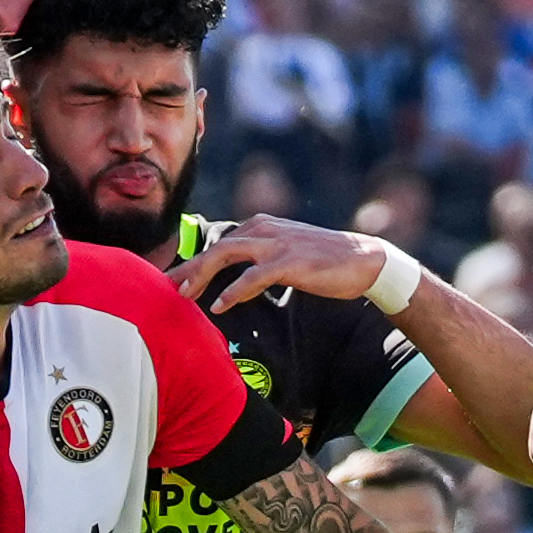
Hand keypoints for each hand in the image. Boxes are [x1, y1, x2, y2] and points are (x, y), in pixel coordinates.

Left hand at [176, 215, 399, 311]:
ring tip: (184, 296)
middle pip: (216, 247)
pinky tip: (219, 306)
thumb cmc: (326, 261)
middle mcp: (265, 229)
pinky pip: (253, 276)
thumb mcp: (287, 254)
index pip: (220, 243)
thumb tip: (237, 277)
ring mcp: (277, 243)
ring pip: (227, 254)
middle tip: (166, 288)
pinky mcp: (290, 261)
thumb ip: (262, 259)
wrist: (365, 259)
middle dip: (189, 268)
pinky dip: (234, 291)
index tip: (173, 279)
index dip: (194, 261)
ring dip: (202, 275)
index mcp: (262, 226)